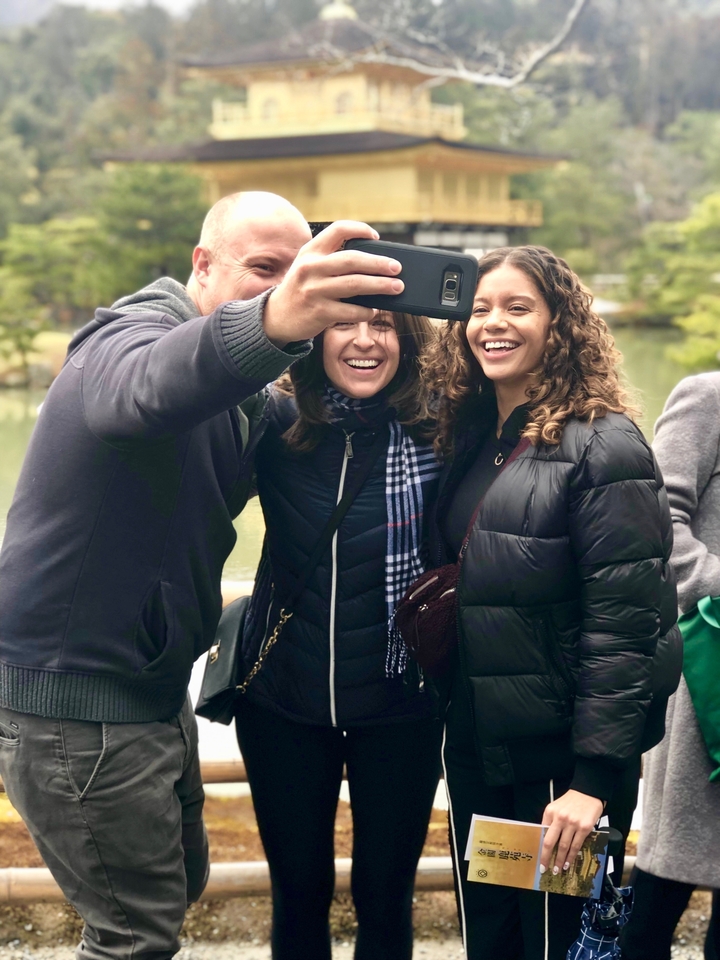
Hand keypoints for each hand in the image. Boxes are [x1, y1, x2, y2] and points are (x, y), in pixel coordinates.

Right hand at [262, 220, 404, 346]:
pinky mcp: (320, 312)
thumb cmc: (302, 289)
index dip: (360, 229)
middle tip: (397, 268)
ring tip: (396, 287)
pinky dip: (366, 311)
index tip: (376, 237)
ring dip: (380, 286)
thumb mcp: (309, 267)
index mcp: (311, 251)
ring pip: (355, 285)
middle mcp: (311, 268)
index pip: (338, 230)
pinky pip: (351, 311)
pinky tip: (373, 310)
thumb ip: (332, 260)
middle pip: (352, 259)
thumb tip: (375, 263)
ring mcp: (315, 290)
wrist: (277, 317)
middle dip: (379, 263)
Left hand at [539, 789, 603, 874]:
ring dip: (560, 860)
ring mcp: (572, 823)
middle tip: (545, 868)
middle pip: (550, 842)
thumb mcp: (556, 807)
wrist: (588, 792)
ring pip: (563, 846)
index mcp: (550, 812)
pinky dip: (571, 856)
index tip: (539, 858)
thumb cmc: (572, 800)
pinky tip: (568, 862)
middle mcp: (560, 818)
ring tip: (558, 869)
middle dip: (546, 858)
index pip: (542, 834)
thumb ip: (551, 821)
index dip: (541, 848)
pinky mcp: (584, 828)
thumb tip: (546, 839)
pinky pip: (576, 845)